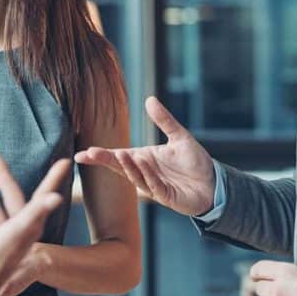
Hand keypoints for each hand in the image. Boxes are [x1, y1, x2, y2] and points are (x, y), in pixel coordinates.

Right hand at [0, 149, 68, 295]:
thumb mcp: (18, 232)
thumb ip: (36, 211)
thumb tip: (56, 196)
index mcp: (30, 222)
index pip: (43, 194)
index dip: (53, 177)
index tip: (66, 161)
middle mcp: (19, 228)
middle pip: (10, 193)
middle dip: (0, 172)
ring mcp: (3, 236)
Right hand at [73, 96, 214, 216]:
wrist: (214, 183)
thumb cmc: (194, 162)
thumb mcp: (179, 137)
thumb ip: (164, 120)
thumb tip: (149, 99)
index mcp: (143, 159)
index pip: (117, 156)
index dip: (100, 156)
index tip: (82, 153)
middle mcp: (144, 173)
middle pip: (120, 167)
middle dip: (106, 161)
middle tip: (91, 153)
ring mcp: (153, 186)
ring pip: (135, 177)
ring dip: (128, 166)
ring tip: (121, 153)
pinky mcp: (166, 196)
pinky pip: (153, 186)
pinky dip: (147, 175)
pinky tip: (142, 162)